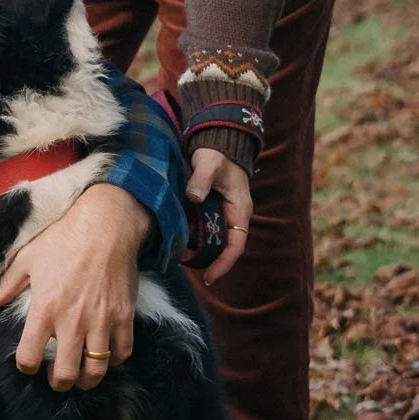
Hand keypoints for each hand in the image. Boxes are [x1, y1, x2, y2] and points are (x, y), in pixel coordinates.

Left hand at [0, 184, 151, 391]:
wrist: (106, 224)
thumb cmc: (63, 239)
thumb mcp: (27, 260)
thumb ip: (3, 287)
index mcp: (45, 309)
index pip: (29, 357)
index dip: (25, 367)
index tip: (27, 363)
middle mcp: (73, 321)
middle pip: (66, 374)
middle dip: (59, 383)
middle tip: (57, 378)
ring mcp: (101, 320)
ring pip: (96, 370)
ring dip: (87, 379)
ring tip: (81, 375)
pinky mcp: (123, 316)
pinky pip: (123, 352)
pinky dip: (115, 358)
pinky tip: (106, 352)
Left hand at [188, 149, 253, 285]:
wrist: (217, 142)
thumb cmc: (217, 153)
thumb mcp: (209, 164)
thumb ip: (201, 180)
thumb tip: (193, 197)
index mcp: (239, 210)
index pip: (236, 245)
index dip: (224, 264)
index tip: (209, 277)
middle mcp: (233, 216)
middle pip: (224, 247)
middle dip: (209, 261)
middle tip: (187, 267)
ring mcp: (223, 213)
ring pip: (214, 239)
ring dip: (200, 249)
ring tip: (180, 257)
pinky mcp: (212, 209)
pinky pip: (205, 228)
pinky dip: (194, 236)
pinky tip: (179, 238)